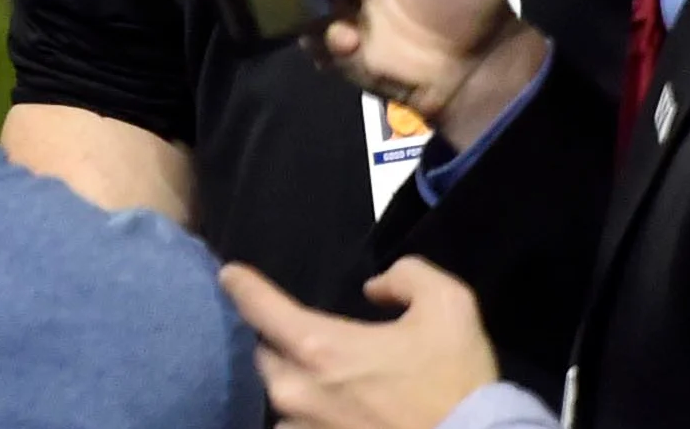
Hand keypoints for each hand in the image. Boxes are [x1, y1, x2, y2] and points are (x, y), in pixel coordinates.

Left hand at [219, 257, 506, 428]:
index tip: (231, 276)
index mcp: (318, 347)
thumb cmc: (457, 383)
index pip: (255, 306)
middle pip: (263, 355)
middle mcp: (295, 391)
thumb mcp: (450, 307)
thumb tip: (376, 289)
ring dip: (294, 386)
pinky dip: (306, 418)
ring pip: (278, 398)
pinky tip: (331, 413)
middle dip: (277, 343)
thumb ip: (408, 277)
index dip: (241, 285)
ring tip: (321, 383)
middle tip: (299, 338)